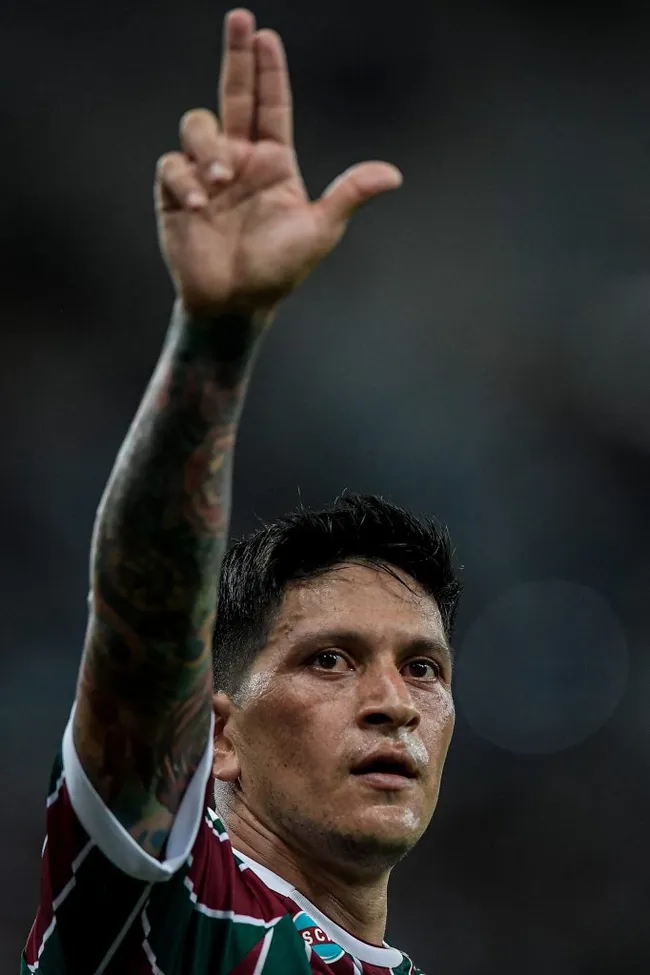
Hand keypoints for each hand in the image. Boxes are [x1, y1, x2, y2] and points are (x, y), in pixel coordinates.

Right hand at [155, 8, 401, 318]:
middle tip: (240, 18)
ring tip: (221, 182)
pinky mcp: (176, 194)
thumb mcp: (319, 231)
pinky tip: (200, 207)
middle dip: (236, 56)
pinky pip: (172, 167)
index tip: (266, 35)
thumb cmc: (279, 268)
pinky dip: (185, 180)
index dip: (269, 71)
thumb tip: (393, 174)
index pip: (272, 106)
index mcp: (273, 162)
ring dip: (208, 146)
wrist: (236, 303)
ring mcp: (205, 174)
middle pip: (233, 94)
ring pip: (198, 126)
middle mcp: (239, 159)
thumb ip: (348, 196)